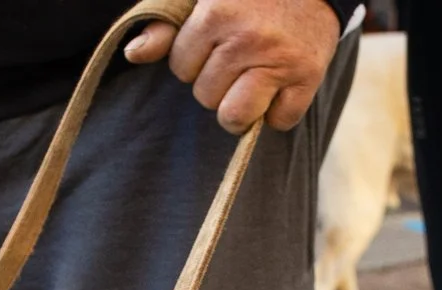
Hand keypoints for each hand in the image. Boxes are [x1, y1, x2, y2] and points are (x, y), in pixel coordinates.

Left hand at [124, 0, 342, 133]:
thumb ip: (165, 24)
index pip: (182, 68)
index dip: (194, 60)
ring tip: (250, 82)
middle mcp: (247, 40)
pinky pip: (279, 122)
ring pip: (235, 116)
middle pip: (205, 96)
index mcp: (216, 15)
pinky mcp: (308, 77)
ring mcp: (280, 61)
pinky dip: (277, 112)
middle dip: (216, 83)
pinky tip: (279, 87)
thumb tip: (133, 54)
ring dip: (239, 107)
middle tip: (237, 59)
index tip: (214, 44)